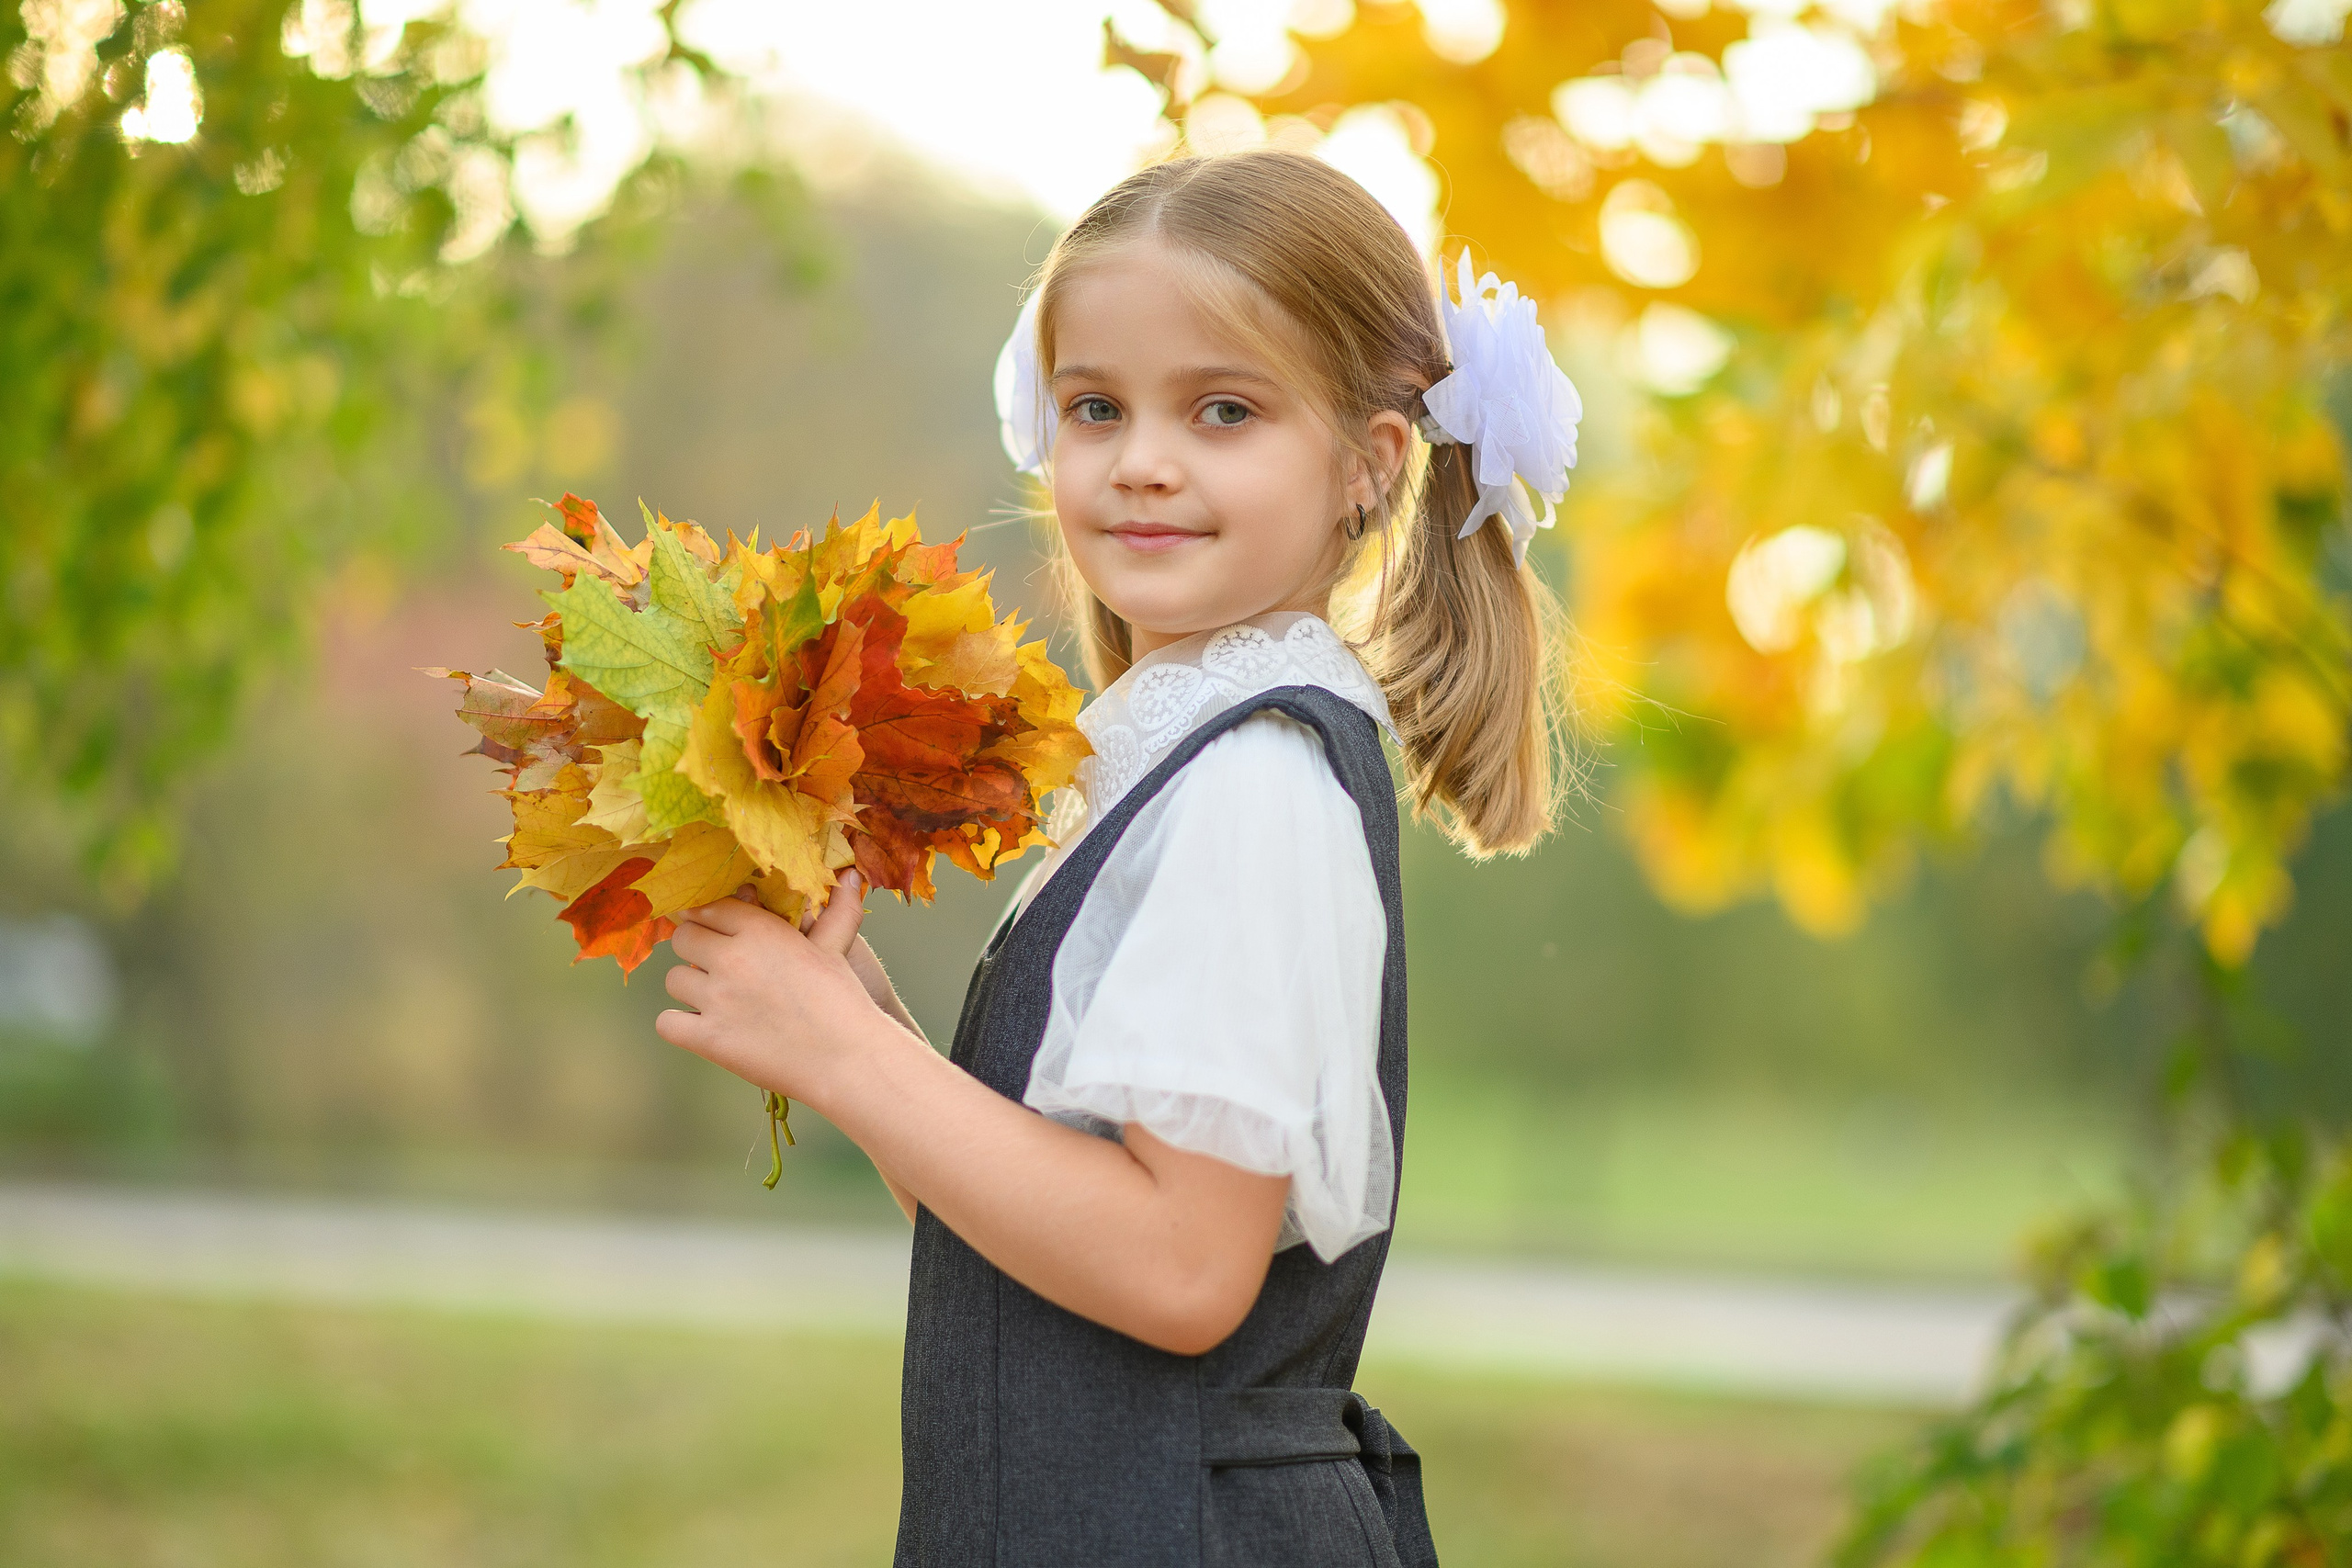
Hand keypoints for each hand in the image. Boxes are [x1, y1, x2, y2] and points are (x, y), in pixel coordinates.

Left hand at [656, 872, 892, 1108]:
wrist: (847, 1059)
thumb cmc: (843, 1000)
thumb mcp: (835, 948)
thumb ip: (837, 909)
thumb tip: (850, 873)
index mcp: (761, 929)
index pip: (710, 907)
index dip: (710, 918)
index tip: (715, 929)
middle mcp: (732, 958)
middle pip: (683, 938)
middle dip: (696, 948)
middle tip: (715, 964)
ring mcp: (717, 999)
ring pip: (673, 979)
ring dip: (690, 988)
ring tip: (715, 999)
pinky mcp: (709, 1038)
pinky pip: (666, 1023)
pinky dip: (680, 1026)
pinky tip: (702, 1027)